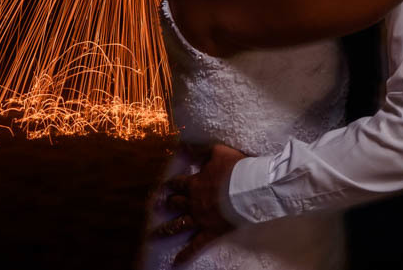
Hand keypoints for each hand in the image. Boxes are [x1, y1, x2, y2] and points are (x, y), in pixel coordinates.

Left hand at [151, 143, 246, 263]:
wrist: (248, 188)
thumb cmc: (235, 168)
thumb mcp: (217, 152)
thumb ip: (199, 150)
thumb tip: (183, 144)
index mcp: (195, 183)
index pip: (179, 183)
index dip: (172, 184)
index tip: (166, 186)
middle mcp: (193, 202)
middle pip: (177, 203)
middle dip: (168, 204)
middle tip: (157, 206)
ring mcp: (200, 218)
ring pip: (180, 224)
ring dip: (167, 229)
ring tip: (155, 234)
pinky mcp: (210, 231)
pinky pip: (196, 245)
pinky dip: (186, 253)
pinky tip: (177, 262)